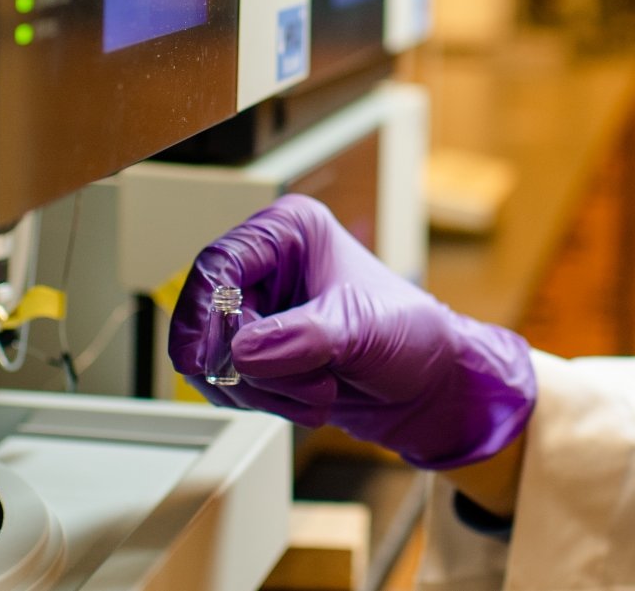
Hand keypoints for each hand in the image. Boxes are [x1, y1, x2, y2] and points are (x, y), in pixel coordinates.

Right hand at [168, 195, 535, 469]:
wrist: (431, 387)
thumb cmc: (412, 334)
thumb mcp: (363, 329)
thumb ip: (303, 337)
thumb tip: (242, 352)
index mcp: (289, 232)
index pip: (219, 263)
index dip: (203, 313)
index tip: (204, 360)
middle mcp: (267, 265)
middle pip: (210, 317)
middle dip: (251, 366)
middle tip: (303, 385)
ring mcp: (260, 311)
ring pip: (215, 358)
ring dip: (264, 390)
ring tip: (320, 392)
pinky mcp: (258, 352)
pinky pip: (229, 385)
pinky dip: (266, 402)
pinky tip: (309, 401)